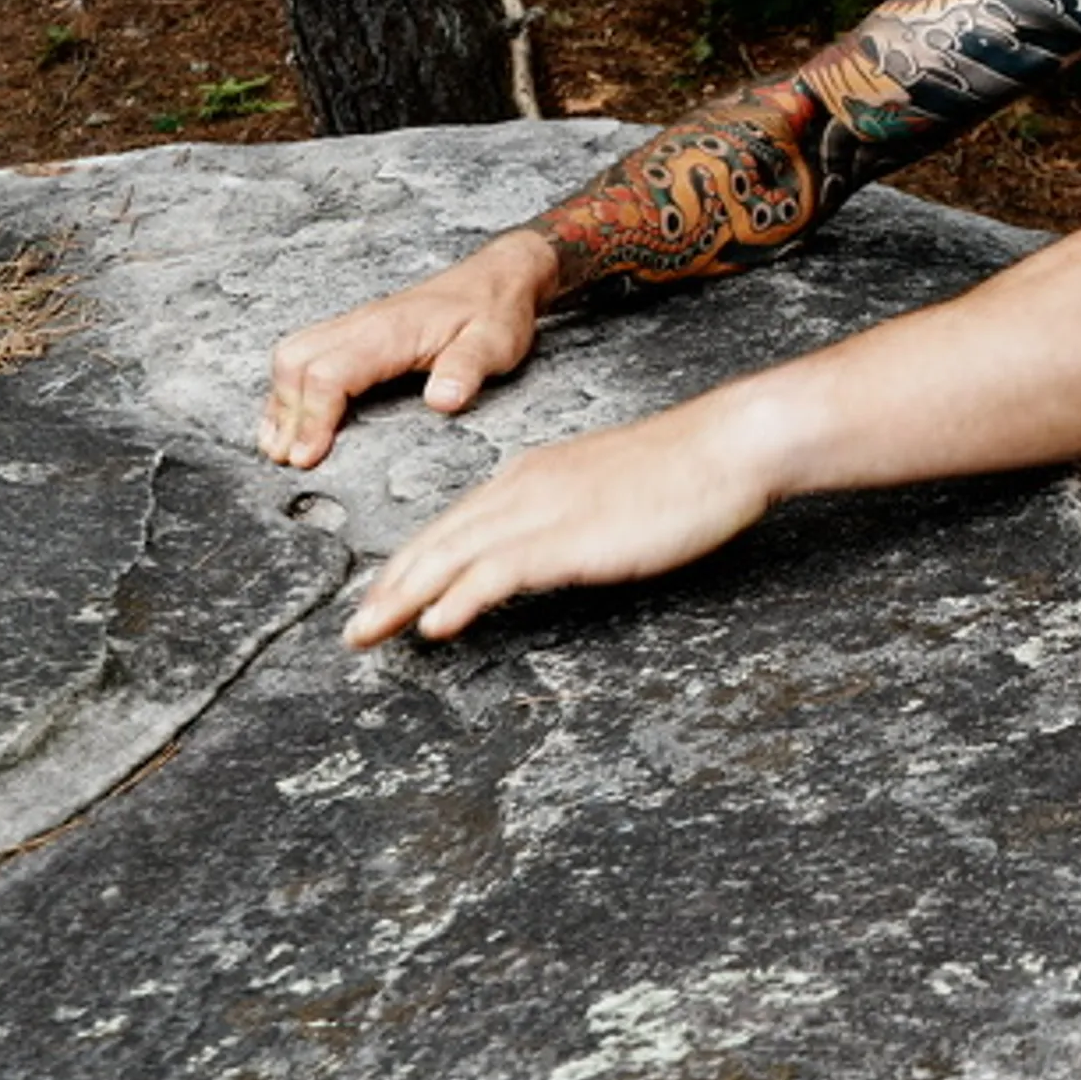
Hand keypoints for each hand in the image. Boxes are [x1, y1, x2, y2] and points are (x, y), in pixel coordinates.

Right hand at [259, 230, 555, 468]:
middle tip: (287, 459)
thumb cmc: (495, 312)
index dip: (312, 418)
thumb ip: (467, 370)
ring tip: (277, 444)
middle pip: (296, 362)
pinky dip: (288, 385)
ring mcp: (355, 325)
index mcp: (389, 332)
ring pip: (293, 354)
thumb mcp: (494, 344)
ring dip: (279, 399)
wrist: (498, 277)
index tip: (306, 457)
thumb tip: (443, 401)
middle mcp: (362, 324)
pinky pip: (306, 351)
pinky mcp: (356, 331)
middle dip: (285, 413)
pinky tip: (288, 414)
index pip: (329, 374)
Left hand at [341, 398, 780, 645]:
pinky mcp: (570, 537)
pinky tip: (435, 624)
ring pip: (452, 557)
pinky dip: (459, 597)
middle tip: (354, 630)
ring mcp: (544, 511)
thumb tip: (544, 550)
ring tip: (368, 633)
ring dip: (402, 598)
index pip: (453, 526)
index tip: (382, 598)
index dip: (409, 566)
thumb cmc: (683, 472)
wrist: (726, 446)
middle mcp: (523, 489)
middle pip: (437, 541)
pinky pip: (498, 571)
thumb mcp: (607, 491)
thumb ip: (566, 516)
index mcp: (529, 477)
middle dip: (388, 587)